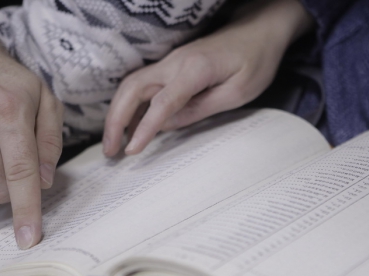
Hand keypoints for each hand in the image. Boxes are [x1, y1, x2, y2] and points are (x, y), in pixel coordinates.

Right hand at [103, 0, 312, 155]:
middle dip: (115, 121)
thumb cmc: (255, 61)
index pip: (162, 103)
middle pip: (132, 89)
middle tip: (109, 152)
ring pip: (130, 86)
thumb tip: (167, 125)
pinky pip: (141, 86)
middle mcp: (175, 62)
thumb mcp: (237, 93)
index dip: (144, 128)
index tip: (131, 151)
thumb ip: (201, 109)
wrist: (259, 29)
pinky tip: (129, 127)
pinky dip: (129, 106)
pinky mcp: (171, 66)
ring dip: (117, 114)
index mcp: (195, 69)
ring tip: (113, 144)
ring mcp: (170, 62)